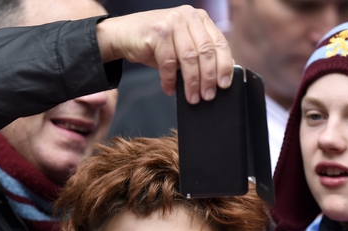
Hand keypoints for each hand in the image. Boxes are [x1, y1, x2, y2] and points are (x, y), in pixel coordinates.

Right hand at [96, 5, 233, 103]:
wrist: (123, 34)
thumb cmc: (155, 43)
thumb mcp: (183, 46)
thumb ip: (200, 56)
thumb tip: (218, 79)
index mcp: (200, 19)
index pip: (219, 43)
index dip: (224, 66)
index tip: (224, 85)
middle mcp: (188, 16)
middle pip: (206, 51)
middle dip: (208, 78)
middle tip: (207, 96)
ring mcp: (172, 22)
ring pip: (189, 58)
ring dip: (191, 82)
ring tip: (191, 97)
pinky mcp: (157, 32)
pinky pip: (168, 62)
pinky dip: (170, 79)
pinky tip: (169, 89)